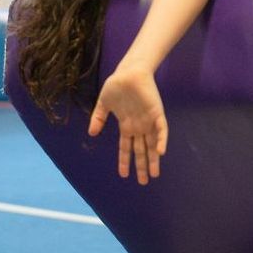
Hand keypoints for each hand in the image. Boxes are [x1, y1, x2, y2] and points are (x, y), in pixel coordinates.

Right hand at [88, 64, 167, 184]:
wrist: (129, 71)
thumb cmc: (117, 85)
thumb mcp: (104, 104)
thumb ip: (98, 118)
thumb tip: (91, 133)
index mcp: (126, 125)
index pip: (126, 147)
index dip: (125, 161)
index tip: (123, 175)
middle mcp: (138, 126)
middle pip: (141, 150)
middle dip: (142, 166)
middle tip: (143, 182)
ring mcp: (148, 121)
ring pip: (152, 144)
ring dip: (153, 159)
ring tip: (154, 174)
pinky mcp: (156, 113)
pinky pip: (161, 129)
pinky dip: (162, 140)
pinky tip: (161, 152)